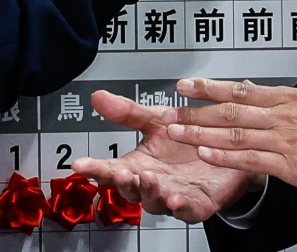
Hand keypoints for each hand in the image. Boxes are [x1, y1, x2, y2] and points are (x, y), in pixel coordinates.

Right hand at [71, 90, 263, 222]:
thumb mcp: (156, 120)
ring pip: (155, 202)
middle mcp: (154, 183)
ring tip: (147, 178)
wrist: (230, 149)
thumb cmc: (189, 139)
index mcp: (139, 164)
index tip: (80, 165)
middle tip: (117, 172)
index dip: (95, 167)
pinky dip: (180, 207)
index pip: (111, 168)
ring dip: (149, 192)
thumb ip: (128, 112)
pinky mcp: (201, 204)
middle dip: (122, 183)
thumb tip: (98, 97)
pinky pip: (188, 211)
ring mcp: (175, 195)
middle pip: (129, 190)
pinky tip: (175, 198)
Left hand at [164, 78, 296, 187]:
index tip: (183, 87)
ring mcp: (282, 141)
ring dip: (202, 134)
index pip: (236, 92)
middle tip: (170, 114)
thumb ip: (269, 98)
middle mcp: (279, 118)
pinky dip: (226, 157)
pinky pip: (251, 160)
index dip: (207, 89)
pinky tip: (204, 155)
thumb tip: (245, 85)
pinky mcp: (288, 165)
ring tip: (177, 133)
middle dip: (195, 114)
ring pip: (235, 136)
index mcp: (281, 99)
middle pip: (229, 113)